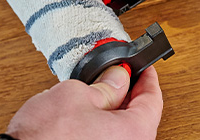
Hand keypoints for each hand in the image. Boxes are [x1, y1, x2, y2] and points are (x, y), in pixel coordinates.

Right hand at [6, 66, 162, 139]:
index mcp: (134, 132)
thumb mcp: (76, 94)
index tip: (144, 67)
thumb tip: (118, 77)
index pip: (152, 101)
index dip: (147, 79)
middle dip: (128, 91)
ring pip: (120, 126)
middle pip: (138, 115)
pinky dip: (101, 120)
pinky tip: (85, 109)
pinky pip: (107, 135)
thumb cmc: (47, 133)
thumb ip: (104, 84)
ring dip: (112, 106)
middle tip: (118, 73)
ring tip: (96, 88)